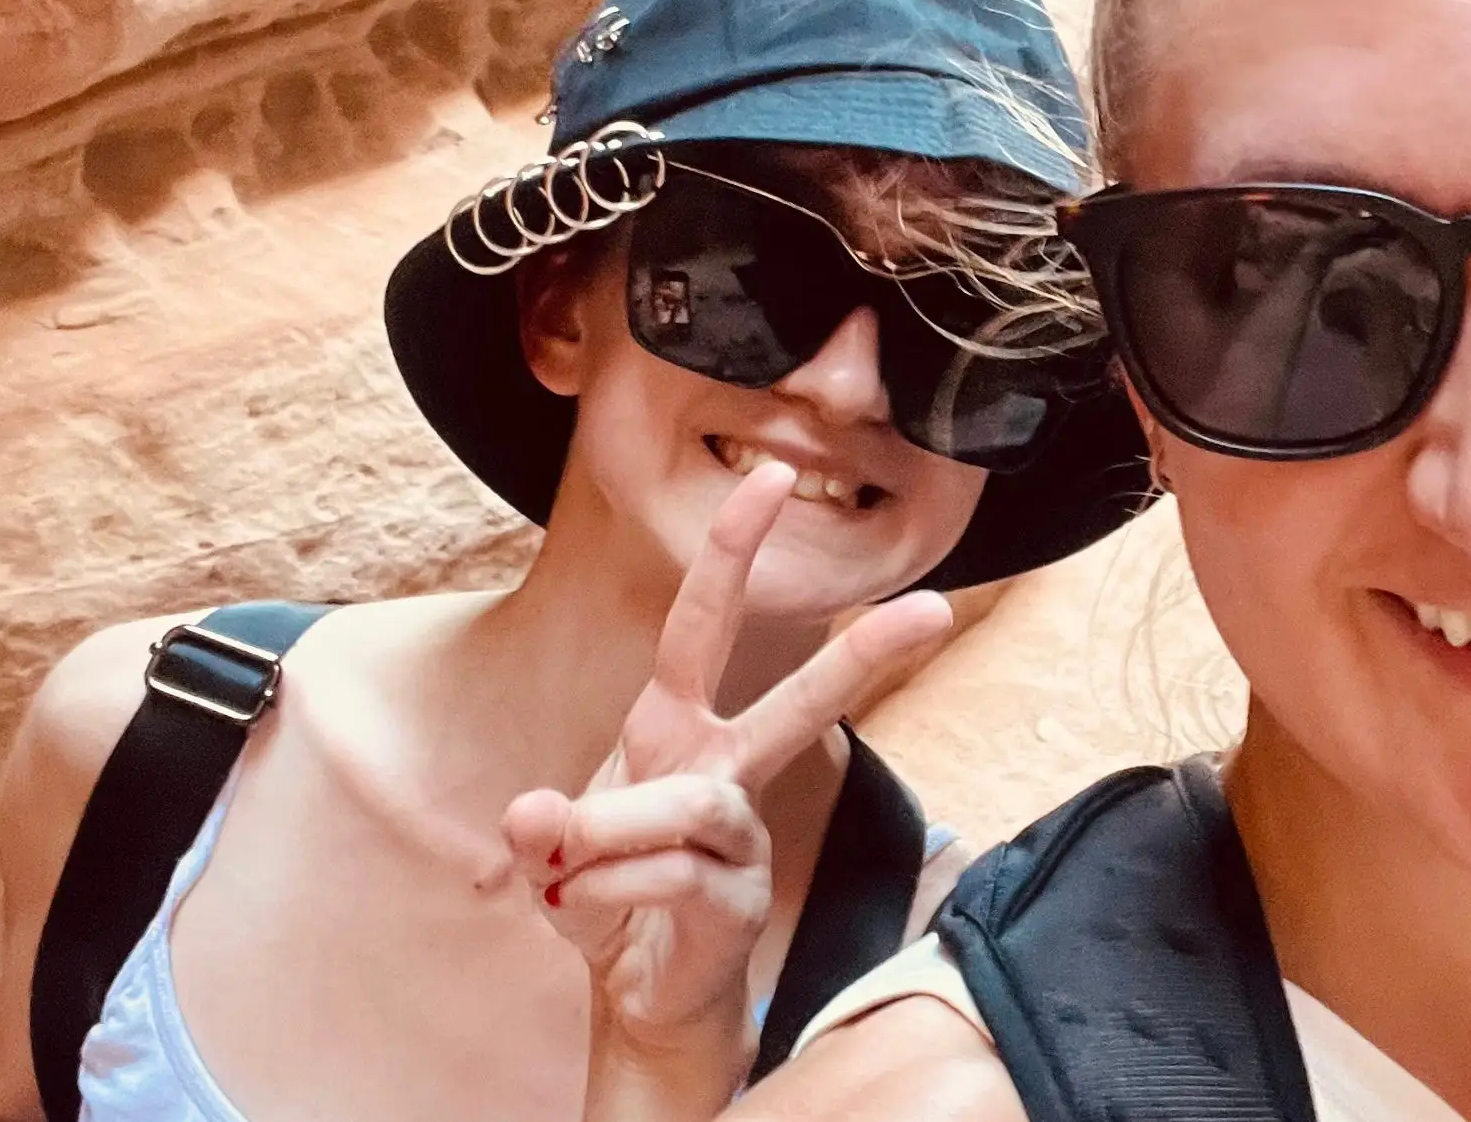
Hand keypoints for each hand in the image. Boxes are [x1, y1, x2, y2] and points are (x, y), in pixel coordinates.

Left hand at [502, 463, 952, 1051]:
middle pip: (799, 703)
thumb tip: (535, 814)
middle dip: (865, 653)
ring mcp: (744, 833)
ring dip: (612, 833)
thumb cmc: (608, 894)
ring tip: (564, 870)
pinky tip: (581, 906)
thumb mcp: (552, 852)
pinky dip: (606, 888)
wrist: (637, 994)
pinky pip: (669, 873)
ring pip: (690, 805)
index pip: (704, 622)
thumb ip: (545, 828)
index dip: (735, 549)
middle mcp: (723, 766)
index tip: (774, 475)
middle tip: (936, 610)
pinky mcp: (743, 896)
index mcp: (677, 726)